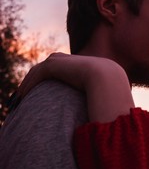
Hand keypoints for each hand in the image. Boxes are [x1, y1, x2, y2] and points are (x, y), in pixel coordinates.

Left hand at [17, 52, 134, 122]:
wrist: (107, 80)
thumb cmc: (109, 90)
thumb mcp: (102, 92)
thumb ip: (97, 97)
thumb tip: (101, 108)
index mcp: (79, 64)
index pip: (59, 70)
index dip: (49, 81)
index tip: (41, 93)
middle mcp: (68, 59)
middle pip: (45, 69)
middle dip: (33, 81)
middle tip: (24, 94)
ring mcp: (60, 60)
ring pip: (37, 72)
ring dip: (27, 85)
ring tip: (19, 98)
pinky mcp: (53, 65)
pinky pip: (36, 76)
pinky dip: (28, 86)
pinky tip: (22, 97)